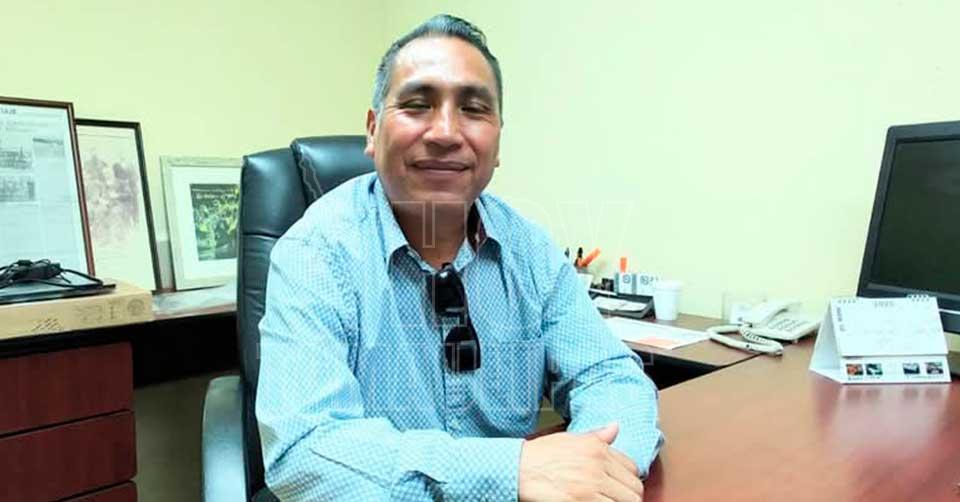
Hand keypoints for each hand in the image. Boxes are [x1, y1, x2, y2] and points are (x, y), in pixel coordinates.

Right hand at [518, 422, 643, 501]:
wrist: (518, 470)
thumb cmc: (539, 455)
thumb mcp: (570, 439)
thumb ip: (596, 437)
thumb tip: (615, 427)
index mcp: (597, 449)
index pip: (632, 468)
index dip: (627, 479)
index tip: (620, 486)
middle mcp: (597, 465)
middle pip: (633, 489)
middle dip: (627, 496)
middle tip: (614, 498)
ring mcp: (591, 485)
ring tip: (606, 501)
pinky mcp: (581, 501)